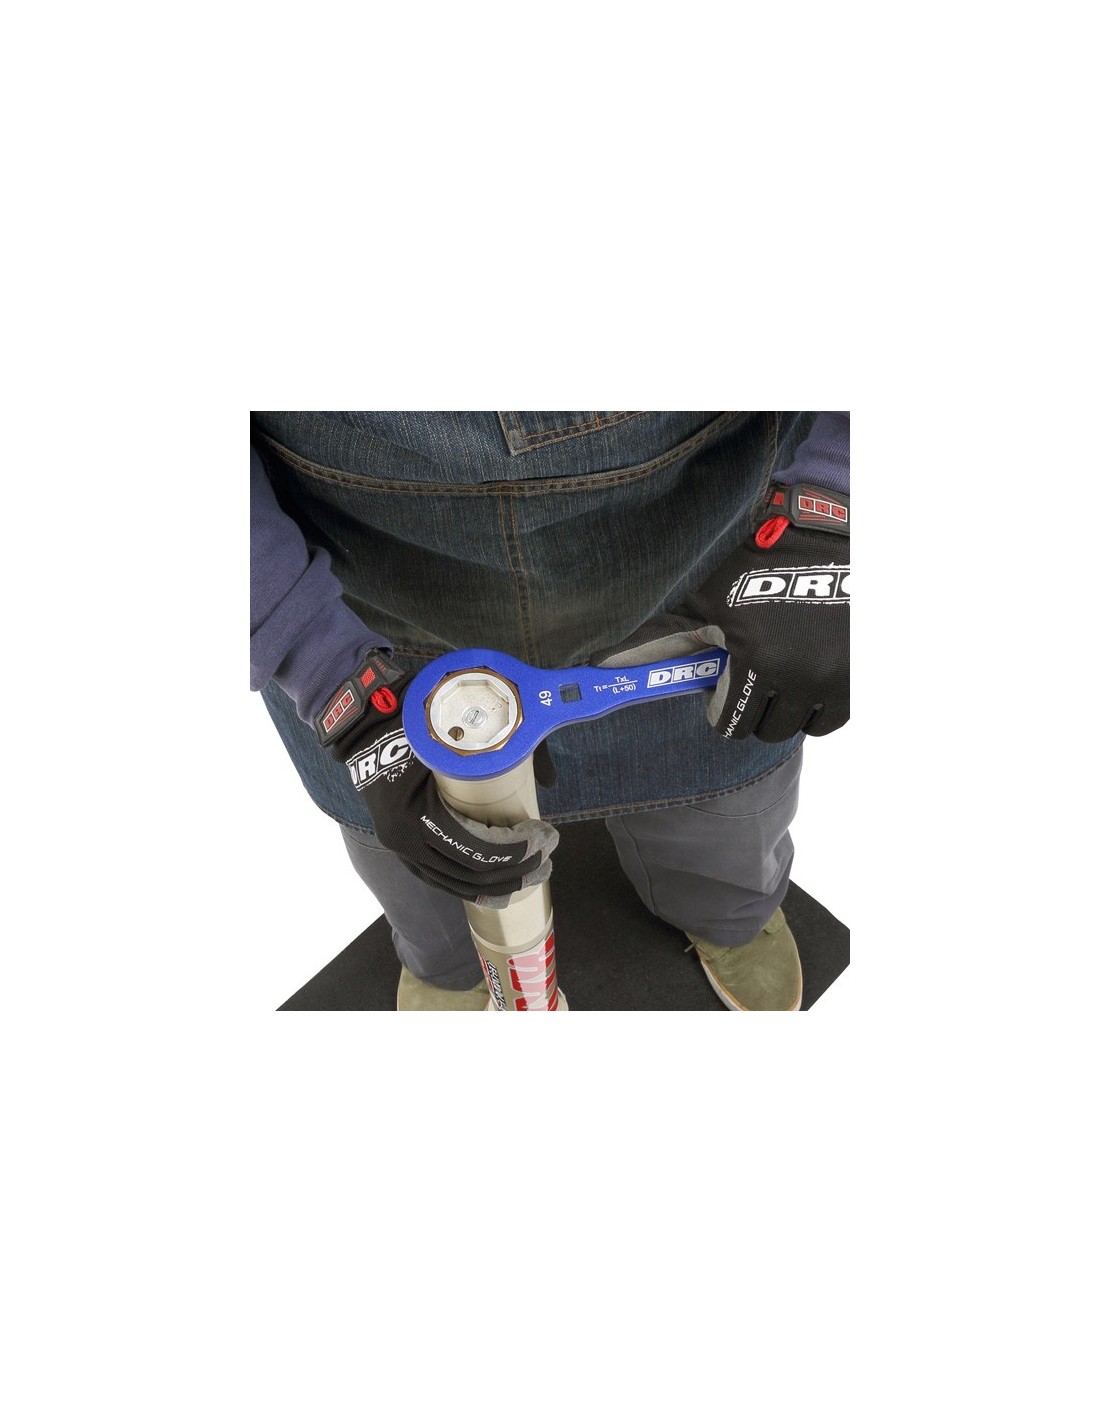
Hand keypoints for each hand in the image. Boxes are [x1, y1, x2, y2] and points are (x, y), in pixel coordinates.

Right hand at [316, 651, 557, 904]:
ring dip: (499, 884)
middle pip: (471, 873)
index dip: (517, 850)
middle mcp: (405, 841)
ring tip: (533, 873)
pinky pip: (441, 879)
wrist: (362, 727)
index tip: (546, 836)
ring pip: (456, 884)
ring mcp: (400, 848)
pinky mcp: (402, 848)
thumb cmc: (410, 723)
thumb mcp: (454, 731)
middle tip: (548, 856)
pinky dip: (473, 886)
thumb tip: (548, 780)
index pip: (476, 849)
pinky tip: (499, 888)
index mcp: (416, 814)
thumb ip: (505, 748)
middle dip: (516, 870)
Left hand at [594, 483, 848, 741]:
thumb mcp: (707, 593)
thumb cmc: (759, 558)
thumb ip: (660, 631)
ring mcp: (837, 679)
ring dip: (788, 706)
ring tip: (784, 670)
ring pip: (802, 724)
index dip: (722, 704)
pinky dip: (821, 702)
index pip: (731, 723)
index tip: (725, 684)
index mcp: (756, 659)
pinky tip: (812, 671)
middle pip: (766, 728)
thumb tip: (600, 660)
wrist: (831, 530)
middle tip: (755, 674)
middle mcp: (799, 676)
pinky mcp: (863, 677)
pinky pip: (835, 716)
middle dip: (755, 705)